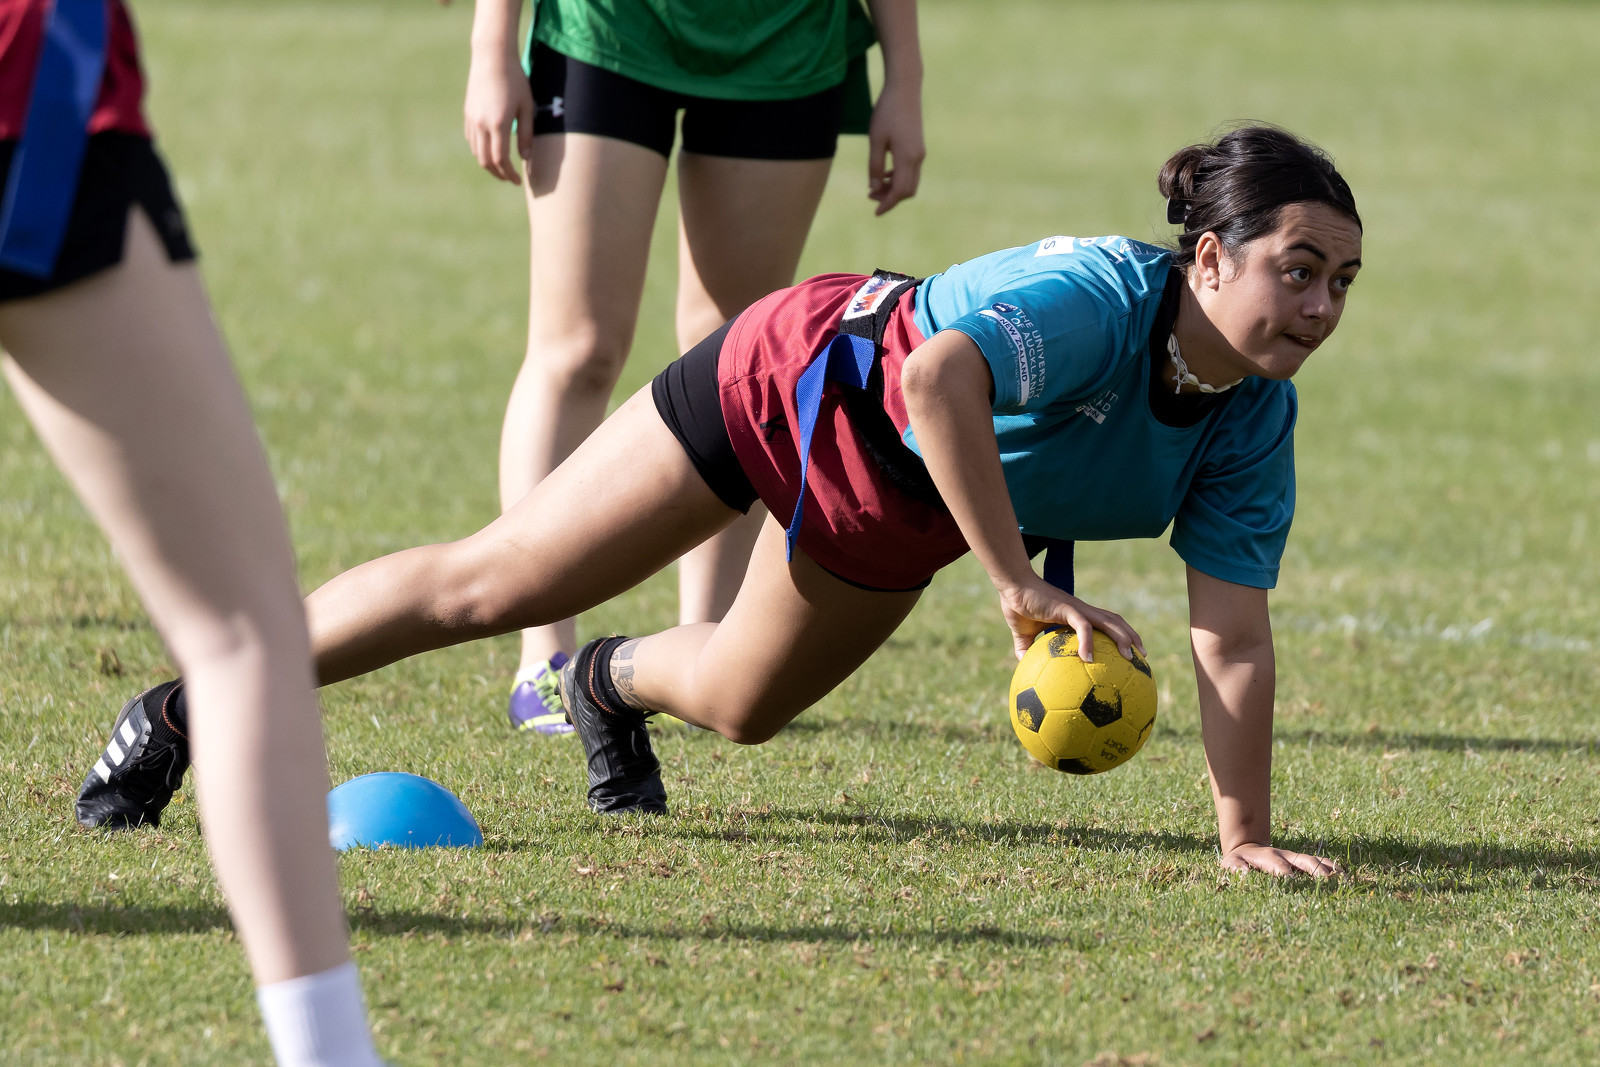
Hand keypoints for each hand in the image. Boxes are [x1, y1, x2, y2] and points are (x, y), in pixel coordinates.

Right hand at [463, 50, 533, 183]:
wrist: (492, 57)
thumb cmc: (515, 80)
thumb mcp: (527, 107)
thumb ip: (526, 134)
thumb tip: (525, 158)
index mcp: (499, 124)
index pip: (501, 160)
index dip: (509, 174)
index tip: (518, 181)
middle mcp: (482, 124)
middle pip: (485, 161)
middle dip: (498, 174)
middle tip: (510, 178)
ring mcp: (472, 119)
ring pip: (476, 152)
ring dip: (488, 164)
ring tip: (502, 167)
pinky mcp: (468, 113)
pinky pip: (472, 140)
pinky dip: (480, 150)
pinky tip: (491, 150)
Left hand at [866, 79, 923, 214]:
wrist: (905, 89)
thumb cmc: (887, 112)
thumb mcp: (875, 140)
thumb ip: (875, 165)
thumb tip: (874, 187)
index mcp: (907, 157)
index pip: (900, 191)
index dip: (888, 204)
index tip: (875, 212)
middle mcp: (918, 158)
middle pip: (908, 190)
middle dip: (890, 198)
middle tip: (870, 195)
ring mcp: (920, 152)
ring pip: (910, 182)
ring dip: (893, 189)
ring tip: (874, 186)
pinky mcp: (918, 147)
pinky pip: (910, 171)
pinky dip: (898, 178)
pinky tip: (884, 174)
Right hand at [998, 577, 1144, 662]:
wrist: (1011, 587)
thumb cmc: (1017, 606)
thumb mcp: (1022, 635)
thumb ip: (1025, 650)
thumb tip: (1023, 667)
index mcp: (1076, 616)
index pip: (1104, 624)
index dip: (1119, 635)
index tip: (1128, 652)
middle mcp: (1082, 611)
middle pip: (1115, 622)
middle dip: (1132, 637)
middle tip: (1143, 656)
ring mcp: (1077, 609)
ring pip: (1109, 622)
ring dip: (1123, 637)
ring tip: (1132, 655)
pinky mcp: (1067, 609)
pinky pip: (1083, 627)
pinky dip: (1089, 642)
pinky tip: (1088, 659)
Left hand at [1221, 843, 1339, 878]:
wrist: (1247, 847)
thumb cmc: (1238, 861)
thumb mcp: (1230, 864)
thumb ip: (1235, 868)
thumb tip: (1242, 872)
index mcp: (1268, 858)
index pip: (1279, 867)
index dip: (1286, 875)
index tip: (1292, 883)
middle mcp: (1285, 856)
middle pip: (1302, 861)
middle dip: (1314, 870)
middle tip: (1326, 882)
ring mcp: (1296, 858)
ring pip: (1315, 860)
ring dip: (1328, 868)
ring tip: (1342, 879)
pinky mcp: (1303, 861)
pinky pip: (1320, 862)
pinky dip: (1332, 868)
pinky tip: (1344, 877)